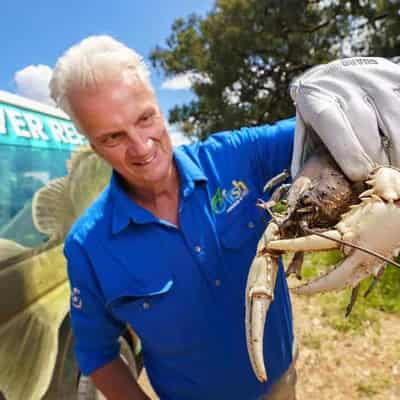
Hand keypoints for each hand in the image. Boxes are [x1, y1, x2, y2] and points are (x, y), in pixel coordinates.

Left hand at [290, 57, 399, 181]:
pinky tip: (397, 150)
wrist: (333, 76)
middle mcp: (345, 88)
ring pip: (394, 121)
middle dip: (375, 160)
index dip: (347, 152)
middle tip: (377, 180)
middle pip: (367, 129)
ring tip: (391, 169)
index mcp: (317, 101)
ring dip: (396, 151)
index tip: (358, 175)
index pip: (333, 125)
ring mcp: (374, 81)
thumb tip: (303, 194)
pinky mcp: (395, 79)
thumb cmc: (319, 114)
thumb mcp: (305, 132)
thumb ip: (305, 159)